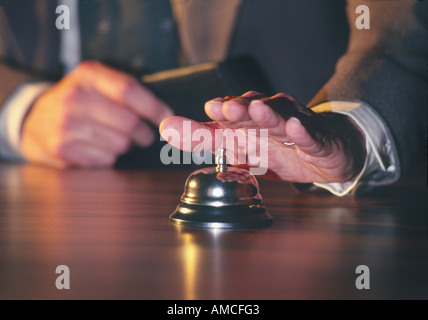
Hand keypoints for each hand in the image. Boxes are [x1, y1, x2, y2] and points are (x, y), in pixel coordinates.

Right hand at [21, 61, 172, 167]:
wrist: (35, 121)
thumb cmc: (78, 102)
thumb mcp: (96, 84)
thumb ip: (126, 91)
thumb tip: (166, 115)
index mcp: (89, 76)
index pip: (129, 91)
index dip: (154, 107)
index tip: (168, 118)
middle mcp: (75, 97)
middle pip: (129, 123)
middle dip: (144, 134)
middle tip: (144, 136)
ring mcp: (66, 124)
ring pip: (120, 145)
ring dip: (126, 146)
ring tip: (115, 139)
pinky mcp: (62, 148)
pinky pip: (106, 160)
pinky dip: (109, 157)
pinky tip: (98, 148)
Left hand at [160, 91, 365, 183]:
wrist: (323, 151)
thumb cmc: (277, 145)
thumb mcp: (236, 144)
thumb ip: (202, 137)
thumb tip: (165, 127)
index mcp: (248, 119)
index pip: (231, 112)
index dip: (221, 109)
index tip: (209, 108)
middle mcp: (270, 116)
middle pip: (254, 110)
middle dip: (240, 108)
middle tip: (226, 108)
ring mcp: (294, 126)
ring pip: (281, 118)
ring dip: (268, 114)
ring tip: (257, 111)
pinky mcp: (316, 140)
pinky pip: (310, 135)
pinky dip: (303, 132)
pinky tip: (295, 127)